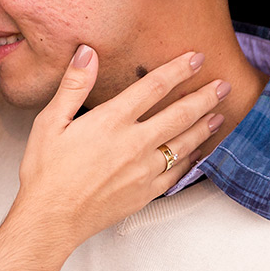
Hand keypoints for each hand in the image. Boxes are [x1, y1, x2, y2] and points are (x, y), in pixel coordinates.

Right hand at [17, 45, 226, 245]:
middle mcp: (134, 143)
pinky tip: (199, 152)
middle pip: (180, 114)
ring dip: (204, 126)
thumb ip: (73, 85)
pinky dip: (192, 160)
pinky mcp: (146, 193)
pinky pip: (178, 173)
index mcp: (111, 121)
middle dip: (205, 96)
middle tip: (223, 85)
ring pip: (184, 143)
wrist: (51, 218)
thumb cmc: (45, 170)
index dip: (178, 70)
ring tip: (219, 114)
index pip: (154, 87)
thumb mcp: (50, 121)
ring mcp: (144, 170)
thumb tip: (87, 52)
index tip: (196, 58)